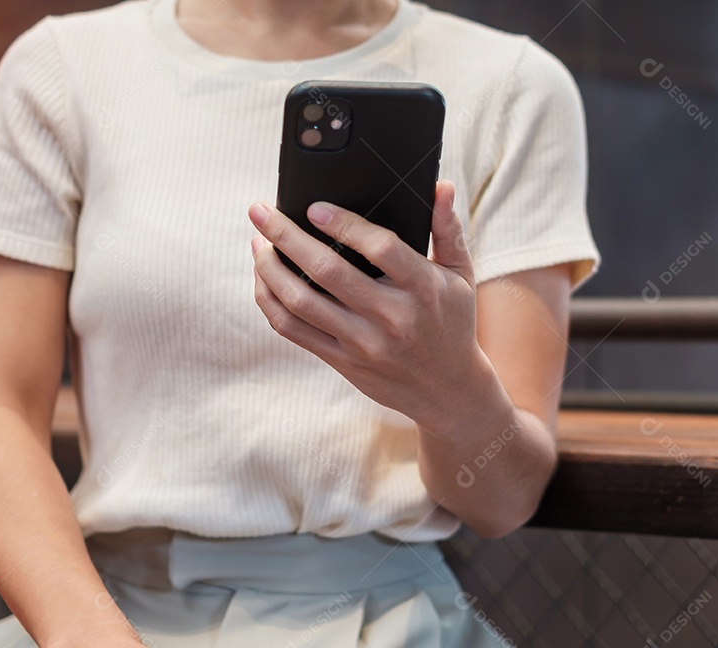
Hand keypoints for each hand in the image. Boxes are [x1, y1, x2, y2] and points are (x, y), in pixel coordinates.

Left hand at [248, 181, 488, 434]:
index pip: (381, 248)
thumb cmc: (452, 323)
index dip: (344, 225)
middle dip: (286, 237)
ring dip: (269, 269)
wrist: (447, 392)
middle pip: (327, 271)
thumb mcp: (460, 276)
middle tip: (260, 211)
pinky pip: (293, 330)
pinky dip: (270, 302)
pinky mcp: (343, 362)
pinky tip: (263, 279)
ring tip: (257, 244)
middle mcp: (392, 317)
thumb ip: (448, 230)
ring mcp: (363, 344)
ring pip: (301, 302)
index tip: (314, 208)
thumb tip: (440, 186)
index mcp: (423, 288)